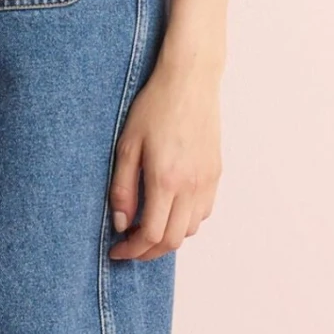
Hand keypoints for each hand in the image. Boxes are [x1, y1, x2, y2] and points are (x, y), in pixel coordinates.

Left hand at [106, 46, 223, 259]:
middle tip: (129, 247)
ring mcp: (207, 181)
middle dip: (148, 252)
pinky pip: (203, 212)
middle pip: (173, 240)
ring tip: (146, 226)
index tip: (117, 250)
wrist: (190, 82)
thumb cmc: (154, 107)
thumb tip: (121, 223)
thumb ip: (122, 188)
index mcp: (165, 180)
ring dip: (168, 236)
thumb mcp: (126, 146)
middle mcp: (191, 186)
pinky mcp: (216, 173)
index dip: (132, 250)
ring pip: (190, 229)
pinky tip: (168, 208)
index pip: (151, 235)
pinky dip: (185, 221)